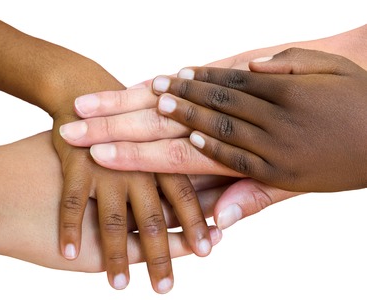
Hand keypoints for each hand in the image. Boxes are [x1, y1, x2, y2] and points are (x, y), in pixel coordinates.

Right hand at [55, 115, 218, 293]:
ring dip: (115, 256)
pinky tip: (68, 254)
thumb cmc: (122, 114)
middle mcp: (138, 163)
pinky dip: (70, 229)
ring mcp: (105, 164)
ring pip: (113, 220)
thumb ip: (181, 157)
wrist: (78, 90)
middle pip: (153, 217)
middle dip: (160, 255)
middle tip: (165, 288)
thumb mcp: (157, 127)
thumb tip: (208, 187)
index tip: (206, 252)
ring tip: (120, 285)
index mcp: (161, 153)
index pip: (185, 195)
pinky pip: (72, 203)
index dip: (196, 224)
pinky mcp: (74, 162)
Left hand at [152, 48, 366, 191]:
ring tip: (160, 110)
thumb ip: (291, 63)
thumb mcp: (332, 69)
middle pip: (221, 104)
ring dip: (189, 119)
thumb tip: (252, 66)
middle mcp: (280, 120)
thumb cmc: (360, 97)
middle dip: (185, 95)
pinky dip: (214, 151)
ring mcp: (279, 150)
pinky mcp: (282, 176)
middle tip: (155, 90)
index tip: (176, 74)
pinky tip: (190, 140)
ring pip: (224, 131)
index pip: (233, 82)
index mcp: (290, 91)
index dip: (201, 78)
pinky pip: (240, 163)